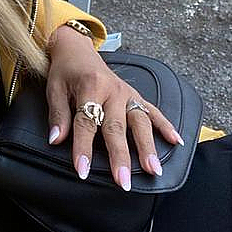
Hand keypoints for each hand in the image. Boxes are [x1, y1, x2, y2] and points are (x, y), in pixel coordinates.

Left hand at [45, 27, 183, 190]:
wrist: (78, 50)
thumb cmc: (65, 71)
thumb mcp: (54, 88)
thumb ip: (58, 115)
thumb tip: (56, 140)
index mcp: (90, 86)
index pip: (86, 122)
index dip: (83, 147)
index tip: (83, 170)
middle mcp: (113, 90)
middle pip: (116, 127)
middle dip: (121, 156)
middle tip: (124, 181)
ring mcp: (127, 93)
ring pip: (140, 122)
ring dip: (147, 147)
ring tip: (154, 170)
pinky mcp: (135, 95)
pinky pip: (153, 111)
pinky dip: (166, 125)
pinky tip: (177, 141)